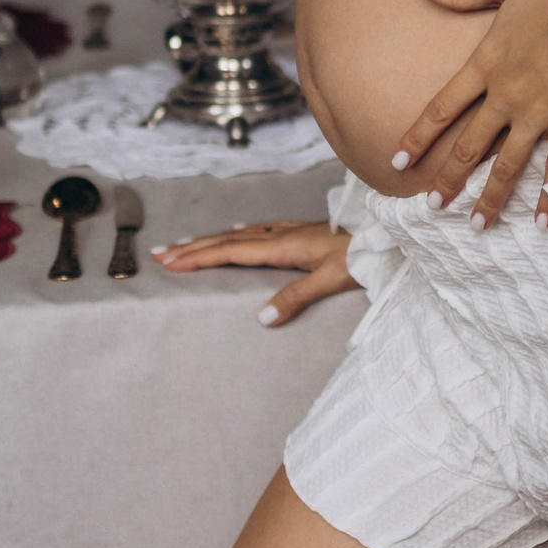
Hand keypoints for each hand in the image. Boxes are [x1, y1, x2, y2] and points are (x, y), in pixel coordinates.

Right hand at [151, 218, 355, 327]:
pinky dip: (239, 233)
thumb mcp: (331, 280)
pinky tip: (238, 231)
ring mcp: (291, 230)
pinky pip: (259, 229)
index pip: (230, 252)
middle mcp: (281, 234)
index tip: (170, 262)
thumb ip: (295, 298)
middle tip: (161, 253)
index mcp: (283, 246)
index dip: (198, 257)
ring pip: (240, 233)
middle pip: (227, 240)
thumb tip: (261, 319)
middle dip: (193, 247)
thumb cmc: (363, 256)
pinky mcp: (302, 230)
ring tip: (186, 245)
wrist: (387, 235)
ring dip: (211, 239)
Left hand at [393, 0, 547, 228]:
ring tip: (477, 225)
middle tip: (432, 205)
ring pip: (508, 165)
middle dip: (448, 179)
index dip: (417, 137)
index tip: (397, 161)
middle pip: (469, 146)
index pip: (442, 107)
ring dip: (490, 198)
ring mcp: (541, 112)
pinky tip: (540, 222)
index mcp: (488, 62)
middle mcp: (508, 94)